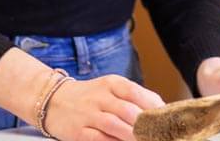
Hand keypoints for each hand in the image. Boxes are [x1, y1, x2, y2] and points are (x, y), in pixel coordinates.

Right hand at [44, 74, 163, 140]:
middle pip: (129, 111)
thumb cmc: (90, 97)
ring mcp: (88, 114)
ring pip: (115, 126)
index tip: (166, 120)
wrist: (53, 100)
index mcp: (111, 83)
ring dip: (133, 137)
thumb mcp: (110, 89)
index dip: (154, 107)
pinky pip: (99, 140)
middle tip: (159, 135)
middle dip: (146, 126)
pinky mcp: (78, 132)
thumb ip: (133, 98)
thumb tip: (160, 111)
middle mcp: (100, 97)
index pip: (136, 93)